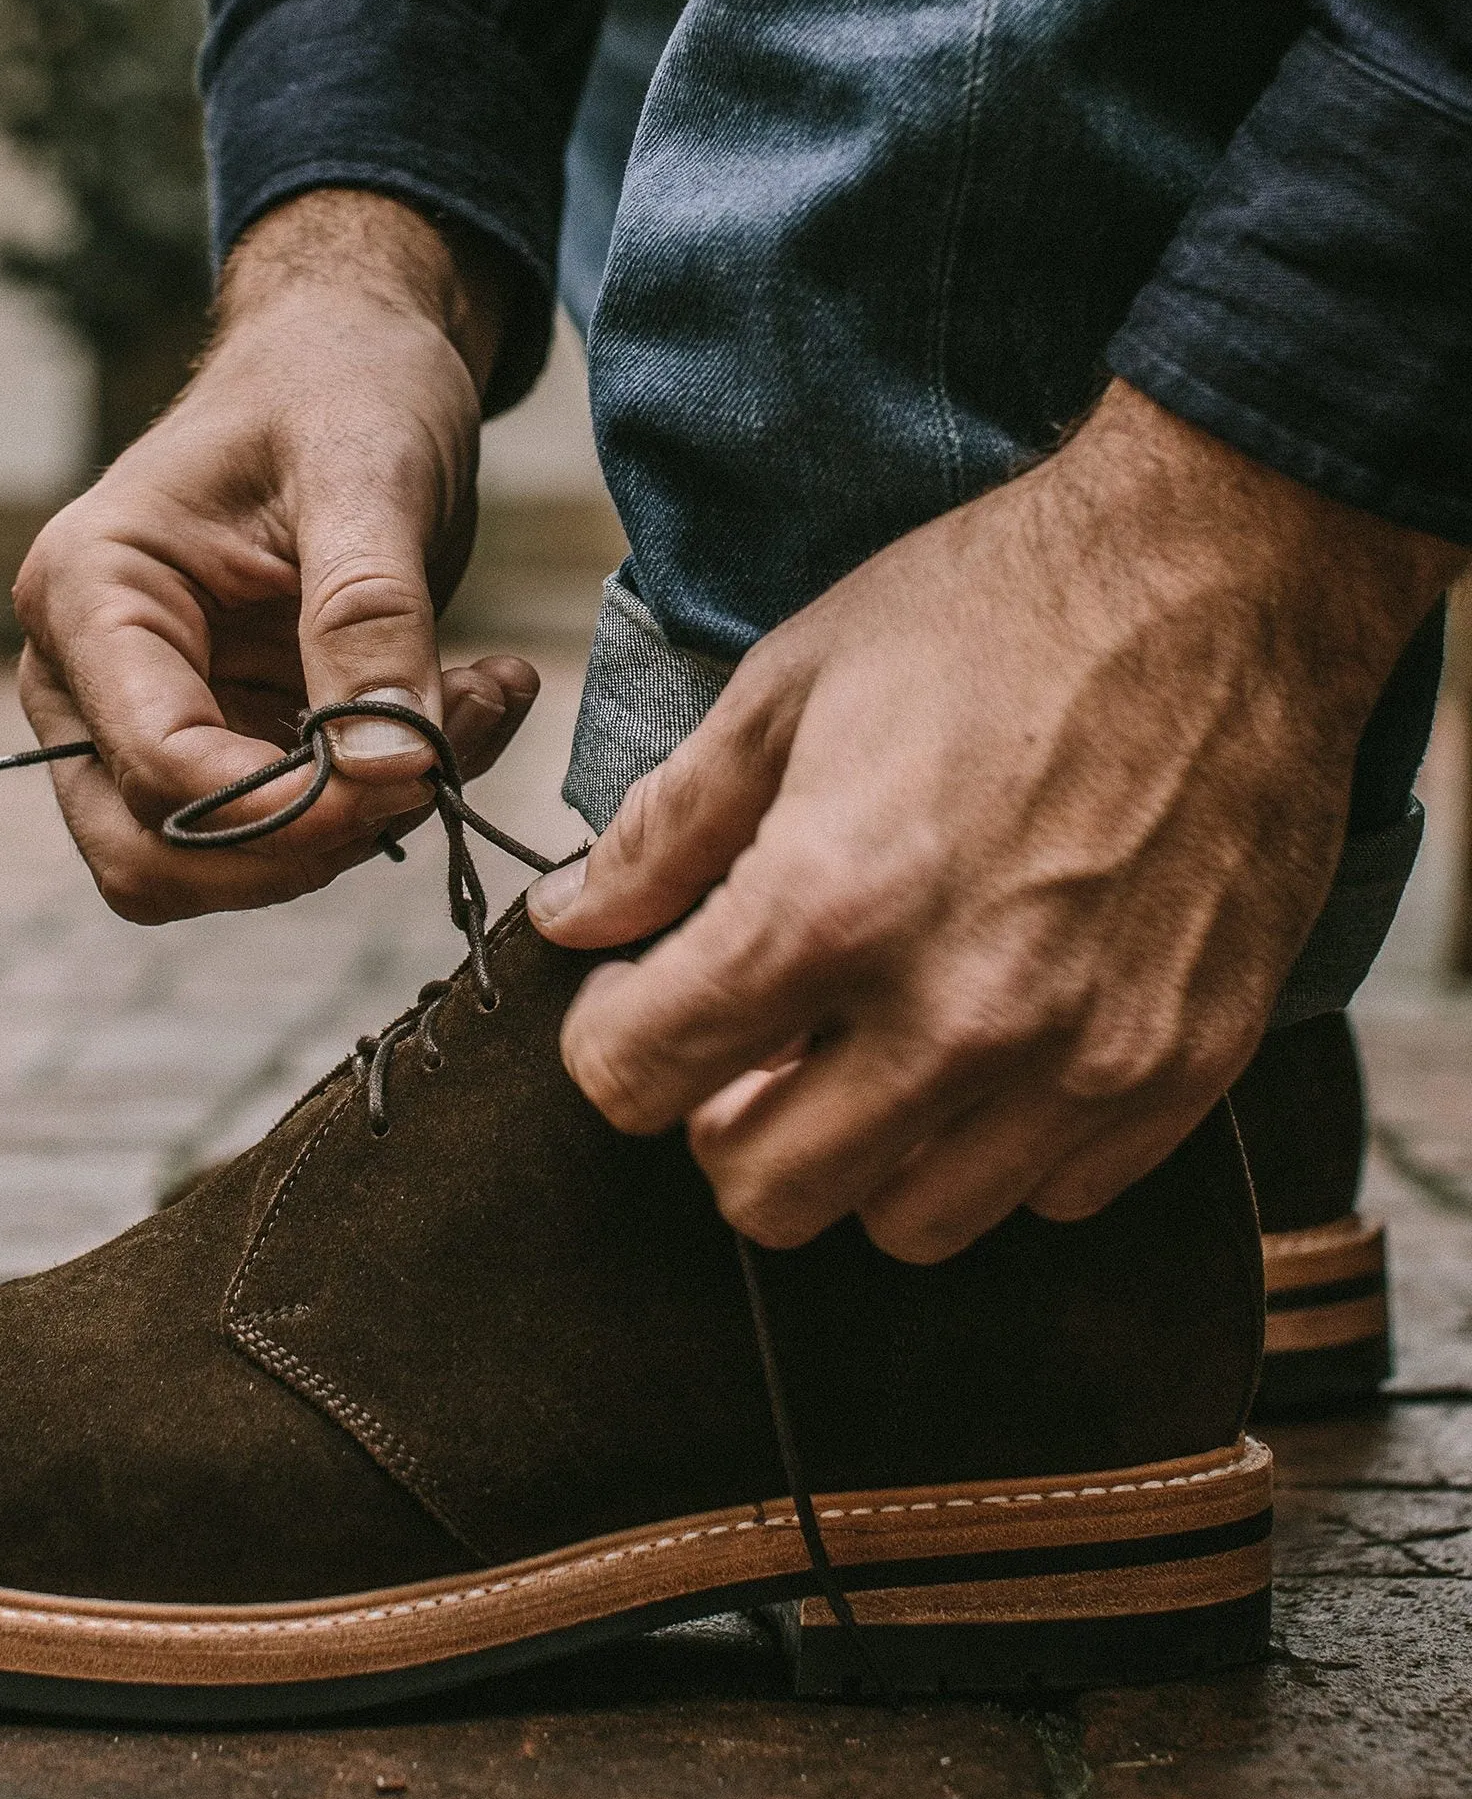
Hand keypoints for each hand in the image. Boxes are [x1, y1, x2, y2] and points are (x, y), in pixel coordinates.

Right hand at [14, 190, 539, 921]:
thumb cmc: (337, 383)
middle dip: (302, 846)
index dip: (283, 805)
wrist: (348, 359)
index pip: (154, 766)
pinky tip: (461, 713)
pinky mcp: (222, 745)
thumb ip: (370, 616)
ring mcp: (145, 723)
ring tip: (472, 709)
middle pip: (150, 857)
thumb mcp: (366, 471)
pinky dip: (379, 804)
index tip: (414, 770)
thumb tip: (389, 764)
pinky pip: (285, 834)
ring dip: (354, 830)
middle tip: (436, 766)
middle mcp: (89, 677)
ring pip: (217, 867)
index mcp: (89, 595)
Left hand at [528, 383, 1462, 1261]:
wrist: (1226, 575)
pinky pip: (1049, 1194)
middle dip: (718, 1123)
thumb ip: (664, 830)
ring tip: (865, 1048)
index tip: (634, 996)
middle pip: (763, 1193)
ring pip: (906, 1223)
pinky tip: (988, 1045)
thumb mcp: (787, 689)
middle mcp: (955, 1016)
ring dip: (858, 1153)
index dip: (608, 1040)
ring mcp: (1081, 1060)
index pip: (638, 1078)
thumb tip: (572, 920)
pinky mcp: (1182, 1070)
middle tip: (742, 1040)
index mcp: (828, 907)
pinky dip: (994, 1148)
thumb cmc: (992, 613)